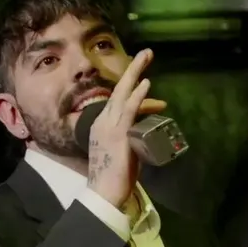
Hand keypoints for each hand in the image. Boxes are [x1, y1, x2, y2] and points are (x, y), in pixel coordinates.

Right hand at [87, 49, 166, 209]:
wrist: (103, 193)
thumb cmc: (113, 178)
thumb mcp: (122, 153)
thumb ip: (131, 141)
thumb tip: (144, 136)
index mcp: (100, 126)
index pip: (118, 102)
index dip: (133, 89)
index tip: (146, 81)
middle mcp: (102, 122)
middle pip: (118, 90)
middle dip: (132, 70)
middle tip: (146, 53)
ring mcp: (109, 126)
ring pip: (123, 93)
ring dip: (135, 73)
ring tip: (147, 57)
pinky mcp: (118, 134)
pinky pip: (128, 110)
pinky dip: (137, 95)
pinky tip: (146, 83)